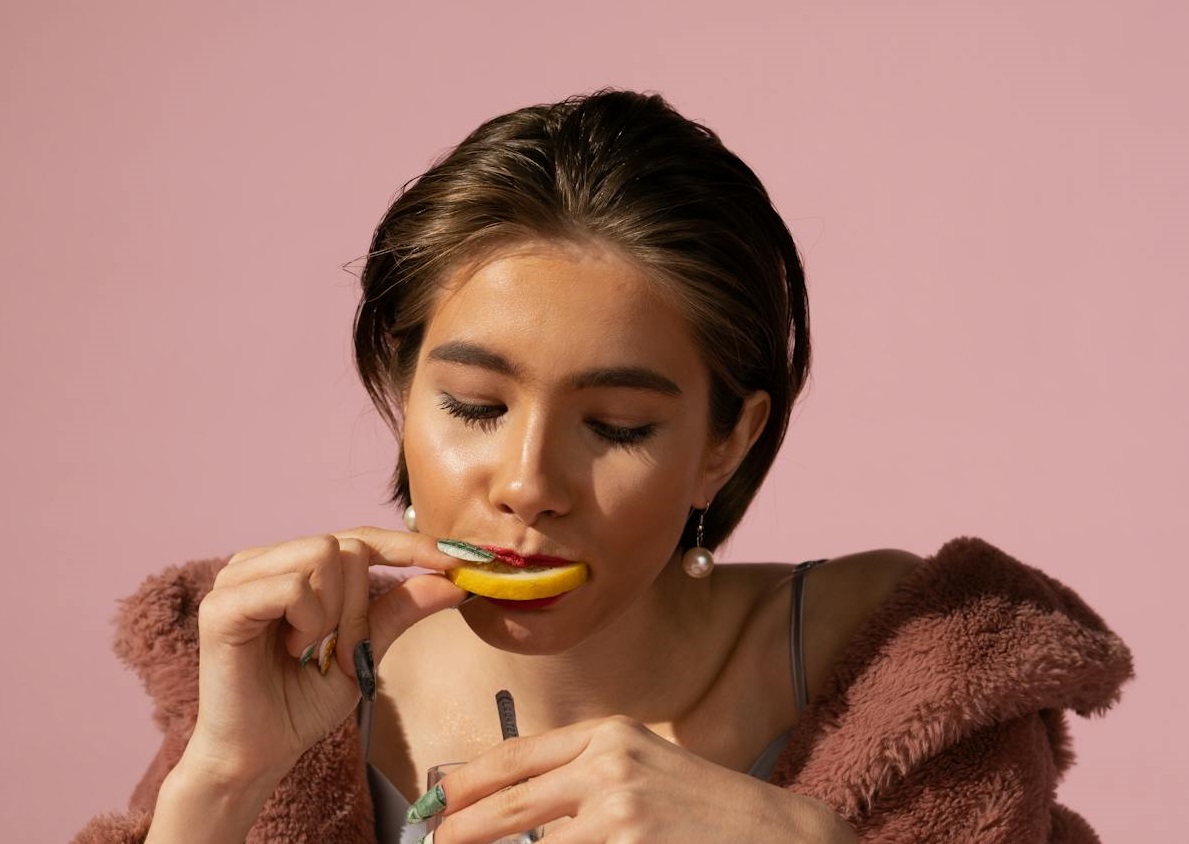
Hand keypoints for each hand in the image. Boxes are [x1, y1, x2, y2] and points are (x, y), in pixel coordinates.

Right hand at [181, 527, 464, 787]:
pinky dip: (308, 622)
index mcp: (293, 566)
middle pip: (348, 545)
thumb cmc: (301, 704)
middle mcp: (264, 560)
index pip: (361, 537)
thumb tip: (452, 580)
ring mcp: (238, 577)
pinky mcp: (222, 604)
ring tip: (310, 651)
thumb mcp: (364, 650)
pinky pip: (293, 587)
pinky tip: (291, 650)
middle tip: (346, 653)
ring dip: (336, 614)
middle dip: (362, 605)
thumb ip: (398, 610)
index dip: (411, 546)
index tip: (460, 561)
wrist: (258, 755)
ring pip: (324, 555)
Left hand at [418, 716, 856, 842]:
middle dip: (460, 832)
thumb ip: (584, 776)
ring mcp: (616, 814)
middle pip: (505, 805)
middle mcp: (606, 765)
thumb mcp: (645, 766)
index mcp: (608, 734)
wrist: (781, 835)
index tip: (436, 802)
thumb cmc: (709, 808)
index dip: (466, 782)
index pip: (515, 755)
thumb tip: (519, 804)